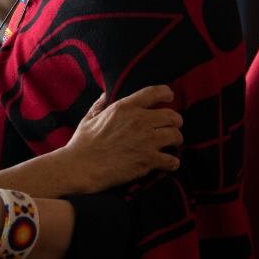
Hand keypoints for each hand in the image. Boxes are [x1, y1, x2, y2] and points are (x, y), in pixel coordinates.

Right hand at [61, 85, 182, 192]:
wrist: (82, 166)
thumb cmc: (83, 142)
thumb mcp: (89, 117)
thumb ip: (100, 104)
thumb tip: (105, 94)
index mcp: (125, 107)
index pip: (154, 92)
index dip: (166, 93)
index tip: (169, 97)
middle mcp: (139, 121)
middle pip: (172, 116)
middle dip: (175, 122)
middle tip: (171, 127)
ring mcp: (146, 141)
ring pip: (176, 136)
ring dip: (175, 141)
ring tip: (170, 145)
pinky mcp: (148, 160)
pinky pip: (172, 160)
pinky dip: (172, 162)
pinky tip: (167, 163)